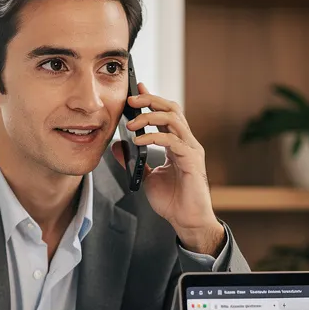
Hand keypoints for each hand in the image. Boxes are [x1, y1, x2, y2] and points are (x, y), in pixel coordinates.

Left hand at [111, 81, 225, 256]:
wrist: (187, 220)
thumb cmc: (173, 200)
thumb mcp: (147, 175)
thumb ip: (134, 159)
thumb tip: (117, 145)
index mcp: (176, 143)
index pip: (165, 113)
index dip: (152, 99)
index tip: (136, 89)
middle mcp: (186, 142)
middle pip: (171, 108)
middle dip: (150, 99)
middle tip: (130, 100)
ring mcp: (191, 150)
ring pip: (174, 119)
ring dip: (150, 116)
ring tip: (131, 123)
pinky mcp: (191, 161)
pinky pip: (172, 140)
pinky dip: (153, 137)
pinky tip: (139, 141)